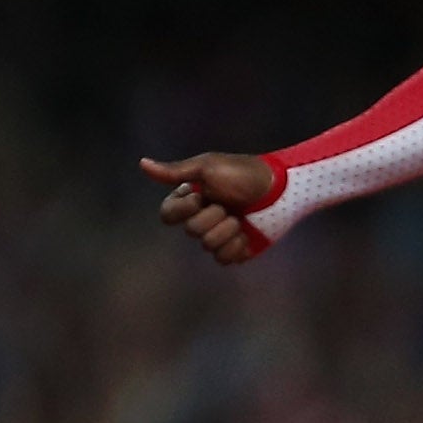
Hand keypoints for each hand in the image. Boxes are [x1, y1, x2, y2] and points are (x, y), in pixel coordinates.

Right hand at [139, 151, 277, 265]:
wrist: (281, 189)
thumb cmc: (243, 173)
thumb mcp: (207, 168)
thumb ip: (174, 172)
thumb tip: (141, 163)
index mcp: (190, 199)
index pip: (168, 215)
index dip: (184, 209)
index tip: (201, 196)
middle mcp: (201, 219)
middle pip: (191, 232)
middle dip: (213, 217)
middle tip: (229, 204)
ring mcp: (219, 235)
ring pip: (208, 246)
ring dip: (227, 230)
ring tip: (241, 218)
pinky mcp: (236, 250)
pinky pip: (225, 259)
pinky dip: (237, 246)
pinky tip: (247, 234)